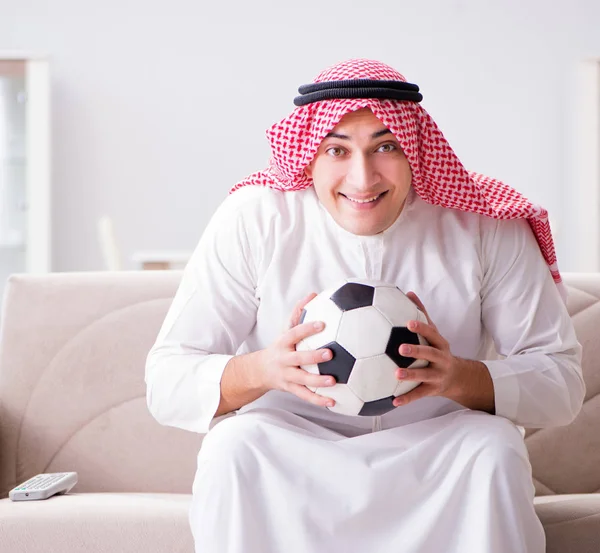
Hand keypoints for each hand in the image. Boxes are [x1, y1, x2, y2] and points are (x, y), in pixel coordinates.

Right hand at [258, 293, 336, 407]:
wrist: (260, 371)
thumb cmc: (280, 347)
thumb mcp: (286, 329)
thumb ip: (298, 312)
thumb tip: (313, 294)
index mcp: (283, 343)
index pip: (294, 333)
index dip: (307, 328)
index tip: (322, 324)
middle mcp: (284, 360)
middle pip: (298, 358)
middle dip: (313, 356)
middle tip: (330, 353)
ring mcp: (287, 376)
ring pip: (302, 380)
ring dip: (318, 382)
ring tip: (333, 381)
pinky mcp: (291, 389)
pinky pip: (305, 396)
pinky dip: (318, 400)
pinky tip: (333, 402)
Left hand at [393, 292, 494, 412]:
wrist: (459, 377)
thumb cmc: (439, 350)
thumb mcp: (435, 333)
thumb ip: (422, 314)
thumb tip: (409, 293)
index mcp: (440, 344)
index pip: (432, 333)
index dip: (422, 327)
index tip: (409, 322)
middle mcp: (441, 359)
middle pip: (431, 354)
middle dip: (417, 351)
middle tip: (400, 349)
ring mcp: (438, 376)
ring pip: (425, 375)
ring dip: (411, 375)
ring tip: (396, 375)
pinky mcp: (433, 390)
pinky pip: (419, 395)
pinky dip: (406, 399)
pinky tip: (393, 401)